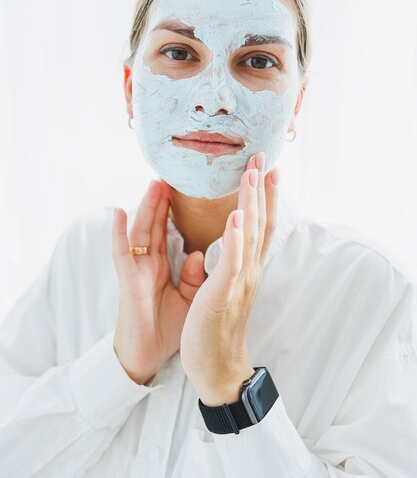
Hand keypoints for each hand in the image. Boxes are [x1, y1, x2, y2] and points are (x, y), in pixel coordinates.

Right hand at [112, 180, 205, 384]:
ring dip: (146, 207)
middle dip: (163, 199)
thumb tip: (200, 252)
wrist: (147, 360)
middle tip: (174, 173)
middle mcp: (149, 264)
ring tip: (155, 183)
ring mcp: (137, 271)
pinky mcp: (128, 283)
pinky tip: (118, 213)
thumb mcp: (189, 300)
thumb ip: (194, 276)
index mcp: (165, 266)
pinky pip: (122, 255)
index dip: (176, 209)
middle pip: (156, 225)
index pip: (170, 230)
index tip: (189, 187)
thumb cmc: (167, 329)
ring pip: (140, 232)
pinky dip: (118, 234)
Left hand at [180, 152, 278, 404]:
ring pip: (249, 235)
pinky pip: (231, 264)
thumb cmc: (219, 326)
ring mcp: (239, 282)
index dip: (264, 196)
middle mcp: (249, 271)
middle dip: (260, 188)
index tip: (266, 169)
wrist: (217, 368)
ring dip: (251, 203)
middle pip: (259, 222)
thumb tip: (234, 236)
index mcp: (247, 268)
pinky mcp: (223, 295)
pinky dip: (235, 240)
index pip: (260, 226)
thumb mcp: (228, 286)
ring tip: (252, 173)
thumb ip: (232, 261)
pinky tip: (236, 217)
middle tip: (262, 156)